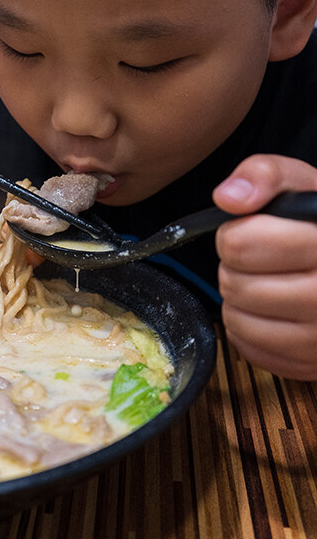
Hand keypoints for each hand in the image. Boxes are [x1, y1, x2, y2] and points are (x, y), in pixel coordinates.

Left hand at [213, 154, 316, 379]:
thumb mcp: (300, 184)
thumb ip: (264, 175)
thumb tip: (228, 198)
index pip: (242, 245)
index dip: (236, 232)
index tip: (254, 229)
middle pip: (235, 285)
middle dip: (236, 266)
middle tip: (261, 258)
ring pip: (236, 320)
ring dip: (240, 298)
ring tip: (267, 281)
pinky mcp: (311, 363)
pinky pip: (249, 349)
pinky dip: (249, 329)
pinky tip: (273, 309)